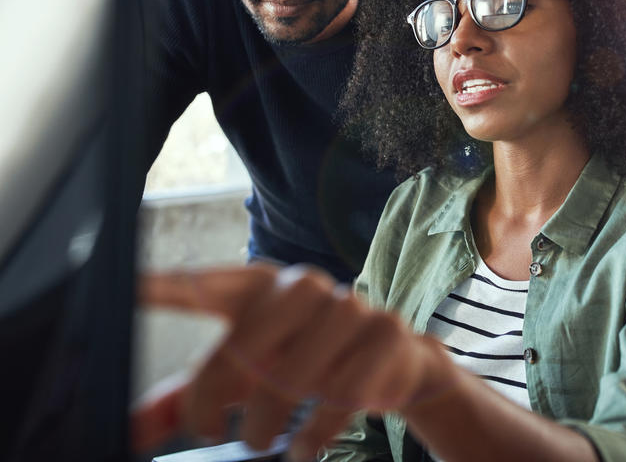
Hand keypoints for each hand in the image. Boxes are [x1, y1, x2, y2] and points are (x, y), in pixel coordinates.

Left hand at [131, 264, 448, 460]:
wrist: (395, 361)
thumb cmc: (306, 363)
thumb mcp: (248, 374)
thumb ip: (189, 397)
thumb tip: (132, 429)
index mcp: (260, 286)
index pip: (205, 283)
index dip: (166, 286)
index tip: (127, 286)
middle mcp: (302, 286)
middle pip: (238, 349)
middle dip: (217, 402)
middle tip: (212, 431)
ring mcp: (347, 307)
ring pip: (288, 380)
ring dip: (265, 427)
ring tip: (263, 440)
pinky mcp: (384, 335)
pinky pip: (338, 397)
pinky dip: (312, 435)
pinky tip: (303, 446)